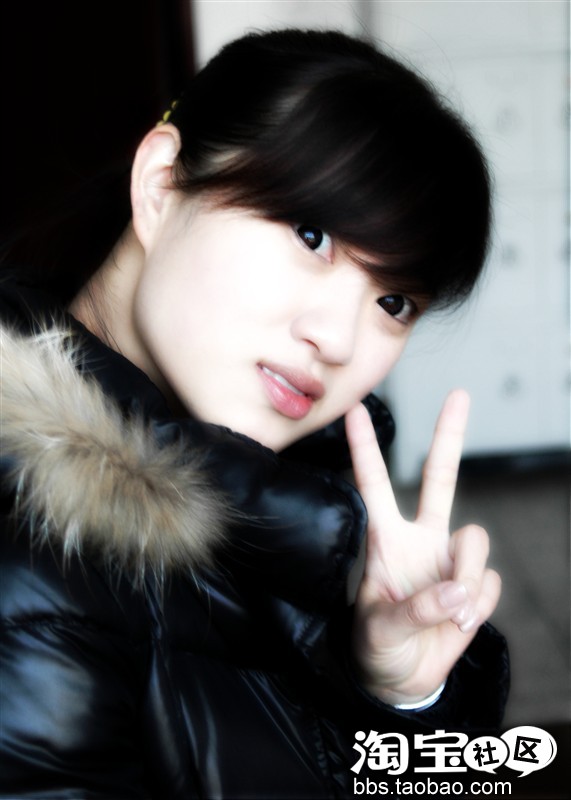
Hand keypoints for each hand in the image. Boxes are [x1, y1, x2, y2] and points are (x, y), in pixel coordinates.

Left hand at [345, 390, 500, 705]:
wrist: (402, 682)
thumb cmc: (378, 648)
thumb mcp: (380, 632)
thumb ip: (416, 610)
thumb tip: (458, 590)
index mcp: (386, 540)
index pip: (374, 485)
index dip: (365, 448)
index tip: (354, 409)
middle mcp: (420, 540)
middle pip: (440, 479)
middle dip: (449, 436)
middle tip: (459, 394)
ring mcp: (450, 561)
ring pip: (475, 542)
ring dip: (467, 577)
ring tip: (449, 614)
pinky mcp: (474, 586)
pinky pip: (489, 586)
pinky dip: (475, 609)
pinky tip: (456, 624)